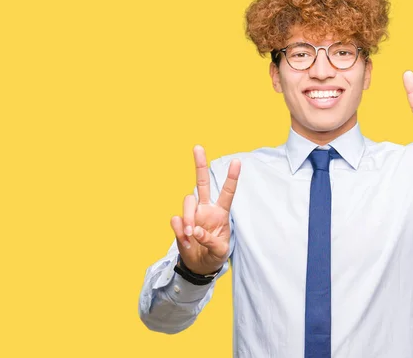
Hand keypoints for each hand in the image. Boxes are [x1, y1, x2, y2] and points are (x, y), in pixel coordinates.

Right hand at [170, 145, 240, 274]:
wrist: (199, 265)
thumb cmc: (214, 255)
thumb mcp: (220, 251)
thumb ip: (210, 240)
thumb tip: (195, 230)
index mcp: (220, 213)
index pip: (227, 192)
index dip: (232, 177)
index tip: (237, 161)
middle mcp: (206, 209)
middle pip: (201, 182)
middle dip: (200, 164)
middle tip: (198, 147)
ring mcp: (192, 214)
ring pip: (187, 201)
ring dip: (189, 217)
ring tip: (191, 235)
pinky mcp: (180, 223)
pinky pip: (176, 219)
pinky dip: (179, 229)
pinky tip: (185, 240)